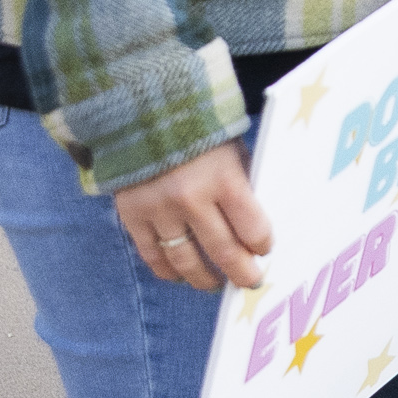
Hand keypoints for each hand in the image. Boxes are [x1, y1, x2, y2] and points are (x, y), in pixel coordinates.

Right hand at [114, 142, 271, 292]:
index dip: (262, 245)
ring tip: (214, 285)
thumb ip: (241, 185)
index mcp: (224, 179)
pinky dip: (167, 270)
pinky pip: (152, 254)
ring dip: (203, 278)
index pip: (252, 228)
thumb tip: (254, 224)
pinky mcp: (133, 215)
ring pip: (185, 260)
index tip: (265, 251)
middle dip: (241, 272)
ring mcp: (159, 210)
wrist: (143, 112)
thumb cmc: (199, 131)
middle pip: (223, 251)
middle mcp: (192, 199)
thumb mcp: (232, 151)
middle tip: (250, 282)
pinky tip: (179, 276)